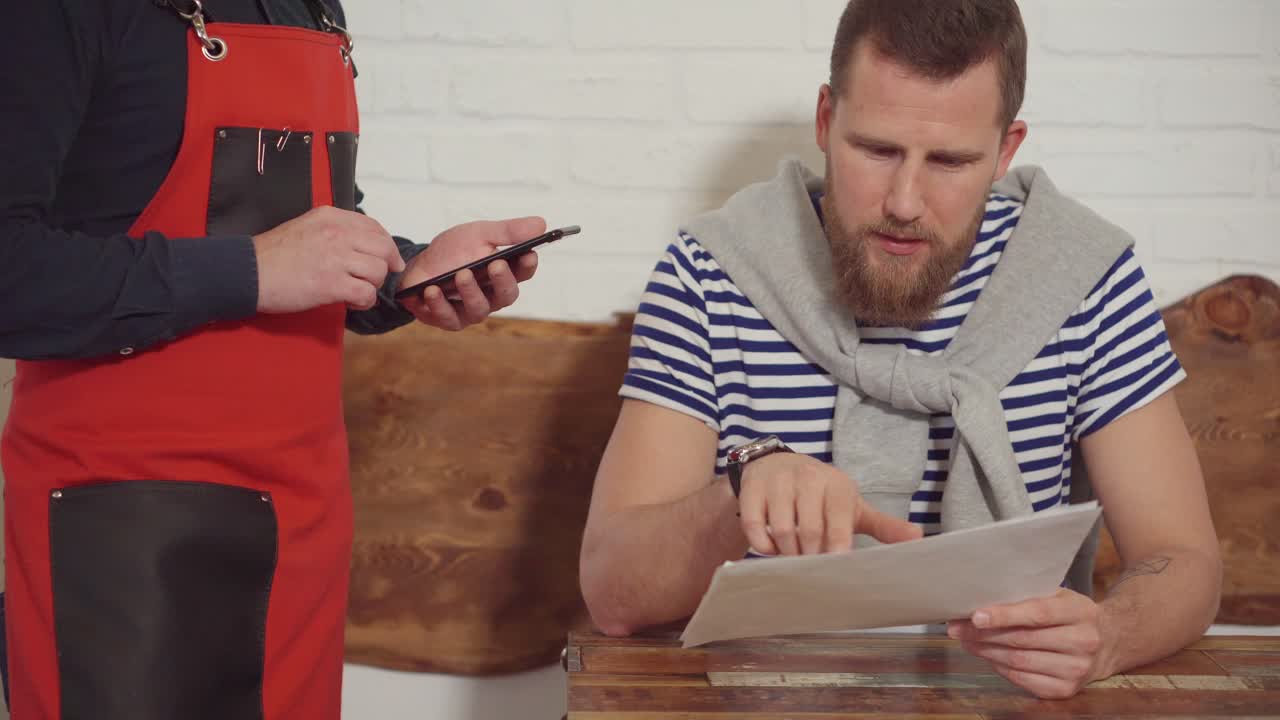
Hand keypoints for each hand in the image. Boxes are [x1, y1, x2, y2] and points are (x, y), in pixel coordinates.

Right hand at [253, 206, 404, 312]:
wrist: (247, 271)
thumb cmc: (273, 254)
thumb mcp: (306, 227)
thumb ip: (334, 230)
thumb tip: (362, 245)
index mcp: (331, 217)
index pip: (375, 227)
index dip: (387, 246)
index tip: (388, 259)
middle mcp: (337, 233)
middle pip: (383, 248)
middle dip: (385, 266)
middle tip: (374, 279)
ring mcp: (335, 257)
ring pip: (378, 271)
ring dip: (372, 285)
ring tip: (356, 291)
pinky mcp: (331, 283)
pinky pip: (367, 293)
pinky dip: (364, 301)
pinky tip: (351, 302)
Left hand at [398, 217, 543, 330]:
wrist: (419, 266)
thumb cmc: (453, 252)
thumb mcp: (479, 234)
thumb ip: (508, 231)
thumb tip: (541, 223)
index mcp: (504, 273)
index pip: (523, 272)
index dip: (527, 264)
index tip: (529, 253)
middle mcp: (492, 295)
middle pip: (506, 295)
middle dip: (502, 280)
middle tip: (496, 264)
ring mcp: (471, 310)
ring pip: (479, 308)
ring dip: (470, 291)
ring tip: (462, 274)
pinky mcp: (449, 320)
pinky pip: (448, 317)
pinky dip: (439, 304)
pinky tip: (432, 290)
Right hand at [737, 453, 921, 555]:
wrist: (777, 465)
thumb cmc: (821, 494)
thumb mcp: (852, 506)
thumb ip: (883, 525)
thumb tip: (919, 539)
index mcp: (837, 485)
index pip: (839, 520)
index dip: (837, 547)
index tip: (835, 567)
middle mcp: (808, 478)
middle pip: (810, 531)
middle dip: (811, 556)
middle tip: (812, 567)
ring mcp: (778, 481)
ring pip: (782, 530)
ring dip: (788, 553)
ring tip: (793, 557)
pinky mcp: (753, 488)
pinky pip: (755, 526)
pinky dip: (763, 545)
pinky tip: (770, 548)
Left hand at [948, 588, 1107, 699]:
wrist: (1109, 642)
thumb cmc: (1071, 614)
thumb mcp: (1059, 596)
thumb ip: (1028, 596)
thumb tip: (981, 600)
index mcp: (1080, 612)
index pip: (1037, 614)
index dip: (1003, 615)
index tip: (975, 615)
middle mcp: (1083, 642)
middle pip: (1022, 640)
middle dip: (984, 634)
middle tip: (958, 628)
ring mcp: (1077, 669)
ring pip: (1019, 661)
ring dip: (987, 652)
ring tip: (967, 641)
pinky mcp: (1067, 689)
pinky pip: (1024, 680)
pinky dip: (1001, 668)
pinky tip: (988, 657)